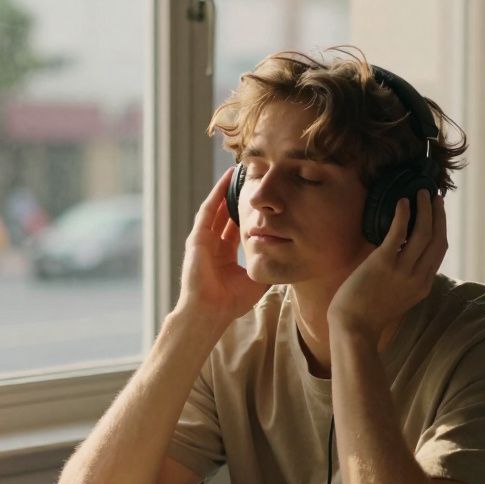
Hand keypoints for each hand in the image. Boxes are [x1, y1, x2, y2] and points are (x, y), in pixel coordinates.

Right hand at [177, 167, 269, 326]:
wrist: (210, 311)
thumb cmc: (231, 302)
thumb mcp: (256, 281)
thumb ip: (267, 266)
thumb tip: (287, 257)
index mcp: (225, 257)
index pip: (237, 230)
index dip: (248, 215)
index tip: (261, 202)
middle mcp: (214, 246)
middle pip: (227, 215)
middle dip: (239, 199)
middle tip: (252, 180)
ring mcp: (204, 240)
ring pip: (217, 208)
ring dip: (228, 190)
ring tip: (240, 172)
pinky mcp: (197, 237)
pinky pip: (209, 210)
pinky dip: (217, 193)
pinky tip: (227, 179)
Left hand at [328, 190, 446, 341]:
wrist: (352, 327)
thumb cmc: (368, 313)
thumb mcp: (398, 297)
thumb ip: (406, 278)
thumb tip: (403, 254)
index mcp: (423, 286)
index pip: (439, 251)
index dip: (441, 228)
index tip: (439, 213)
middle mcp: (418, 277)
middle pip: (437, 239)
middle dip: (438, 215)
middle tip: (436, 196)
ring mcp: (403, 270)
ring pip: (423, 232)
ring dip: (425, 209)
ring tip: (421, 192)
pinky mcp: (384, 263)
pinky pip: (399, 233)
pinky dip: (403, 215)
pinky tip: (402, 202)